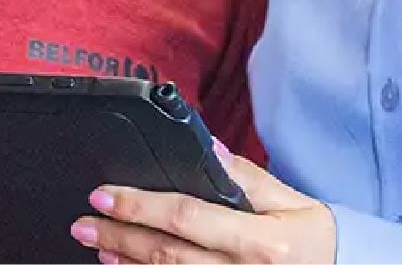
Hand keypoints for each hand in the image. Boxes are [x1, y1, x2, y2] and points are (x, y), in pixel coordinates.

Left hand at [70, 143, 335, 263]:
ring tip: (98, 245)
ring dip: (126, 263)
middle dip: (118, 236)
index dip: (140, 206)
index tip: (104, 194)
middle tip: (83, 222)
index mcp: (260, 241)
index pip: (187, 218)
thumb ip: (245, 177)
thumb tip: (208, 148)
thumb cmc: (318, 240)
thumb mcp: (291, 201)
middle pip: (166, 255)